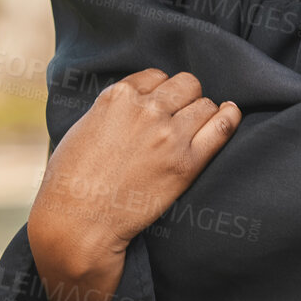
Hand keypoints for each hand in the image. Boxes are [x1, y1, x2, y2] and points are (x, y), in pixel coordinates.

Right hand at [28, 69, 241, 280]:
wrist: (78, 224)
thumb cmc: (71, 181)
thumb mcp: (84, 128)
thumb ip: (113, 109)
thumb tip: (136, 100)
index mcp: (118, 98)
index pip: (157, 76)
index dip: (159, 92)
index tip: (158, 107)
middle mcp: (146, 111)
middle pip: (186, 85)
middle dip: (183, 98)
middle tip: (177, 118)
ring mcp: (168, 136)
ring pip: (205, 104)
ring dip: (202, 114)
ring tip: (195, 129)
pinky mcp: (186, 163)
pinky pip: (221, 127)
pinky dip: (229, 118)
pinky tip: (229, 115)